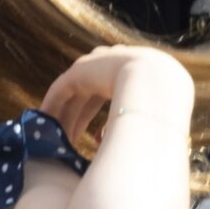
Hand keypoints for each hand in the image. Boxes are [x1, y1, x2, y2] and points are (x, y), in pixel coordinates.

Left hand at [40, 45, 193, 143]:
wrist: (159, 84)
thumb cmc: (164, 108)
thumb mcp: (153, 118)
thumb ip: (138, 126)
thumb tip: (126, 144)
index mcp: (136, 73)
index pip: (108, 96)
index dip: (97, 117)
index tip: (94, 138)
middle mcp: (114, 64)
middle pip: (88, 95)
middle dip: (78, 120)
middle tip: (69, 142)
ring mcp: (96, 64)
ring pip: (73, 94)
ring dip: (64, 116)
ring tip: (54, 137)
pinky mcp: (80, 69)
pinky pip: (62, 90)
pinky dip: (52, 106)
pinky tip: (45, 122)